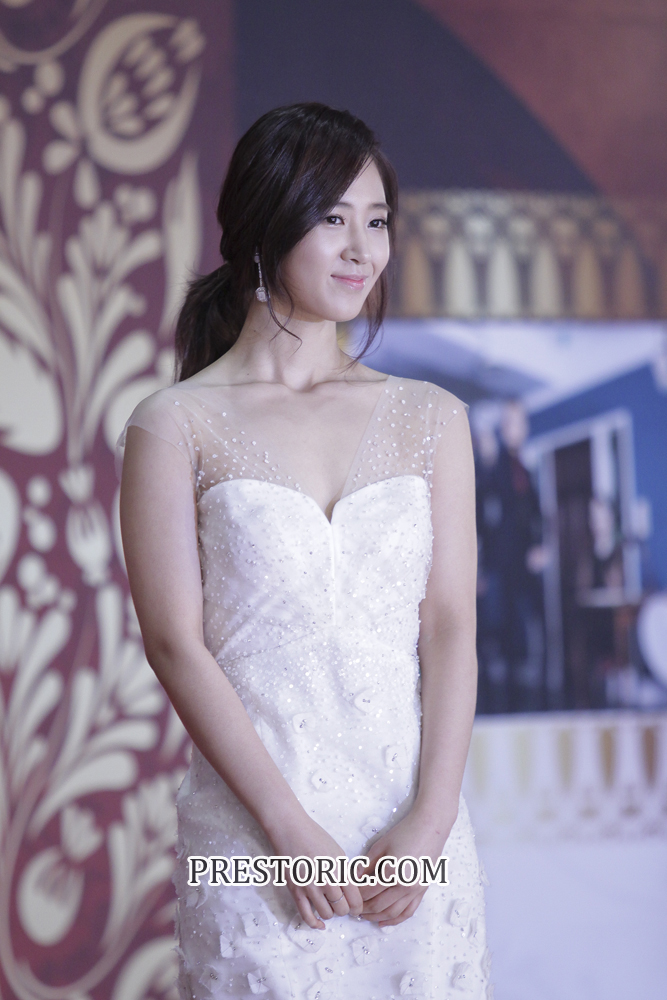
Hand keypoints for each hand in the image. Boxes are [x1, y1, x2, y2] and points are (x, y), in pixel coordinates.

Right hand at [268, 814, 363, 929]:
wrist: (290, 830)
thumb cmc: (314, 837)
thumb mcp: (337, 852)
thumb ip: (345, 873)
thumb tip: (352, 892)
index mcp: (340, 869)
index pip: (355, 899)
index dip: (357, 908)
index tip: (356, 909)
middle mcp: (326, 880)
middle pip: (342, 909)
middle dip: (343, 909)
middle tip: (341, 905)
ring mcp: (310, 887)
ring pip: (326, 914)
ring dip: (329, 913)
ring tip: (328, 905)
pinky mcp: (296, 891)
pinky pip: (307, 916)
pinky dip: (315, 924)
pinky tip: (319, 924)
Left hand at [359, 806, 455, 927]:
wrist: (431, 827)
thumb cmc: (405, 832)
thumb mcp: (381, 844)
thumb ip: (366, 864)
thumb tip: (353, 879)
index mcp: (392, 871)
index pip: (368, 891)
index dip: (356, 895)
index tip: (347, 895)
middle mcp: (405, 885)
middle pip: (378, 905)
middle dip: (362, 909)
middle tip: (351, 908)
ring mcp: (416, 890)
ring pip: (392, 913)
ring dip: (375, 917)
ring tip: (363, 915)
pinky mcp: (423, 891)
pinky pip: (408, 912)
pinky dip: (395, 920)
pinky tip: (383, 922)